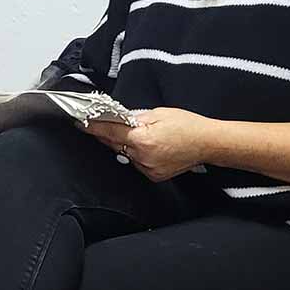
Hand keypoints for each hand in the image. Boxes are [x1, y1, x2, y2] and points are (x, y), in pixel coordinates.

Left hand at [83, 107, 218, 182]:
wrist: (208, 143)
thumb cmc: (188, 126)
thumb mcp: (159, 113)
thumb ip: (135, 118)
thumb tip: (119, 119)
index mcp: (142, 140)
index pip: (110, 132)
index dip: (93, 127)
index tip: (81, 124)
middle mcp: (143, 157)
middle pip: (115, 145)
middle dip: (109, 134)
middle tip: (104, 124)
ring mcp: (148, 169)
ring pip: (125, 155)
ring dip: (125, 145)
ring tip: (141, 135)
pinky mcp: (154, 175)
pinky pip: (137, 163)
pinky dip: (137, 155)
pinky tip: (149, 147)